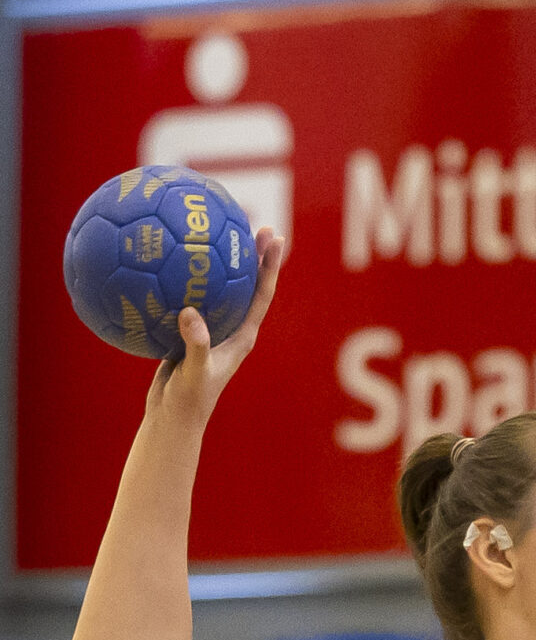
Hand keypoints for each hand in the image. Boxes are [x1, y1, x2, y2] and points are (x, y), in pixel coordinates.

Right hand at [145, 228, 286, 423]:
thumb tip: (190, 313)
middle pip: (242, 283)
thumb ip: (195, 343)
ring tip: (206, 231)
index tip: (275, 238)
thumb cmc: (189, 399)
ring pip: (213, 289)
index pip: (261, 293)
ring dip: (213, 262)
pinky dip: (175, 281)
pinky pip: (183, 298)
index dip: (269, 266)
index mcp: (241, 336)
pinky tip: (157, 261)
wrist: (173, 418)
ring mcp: (208, 329)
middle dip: (248, 254)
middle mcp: (229, 329)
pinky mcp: (186, 332)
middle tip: (249, 221)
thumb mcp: (193, 371)